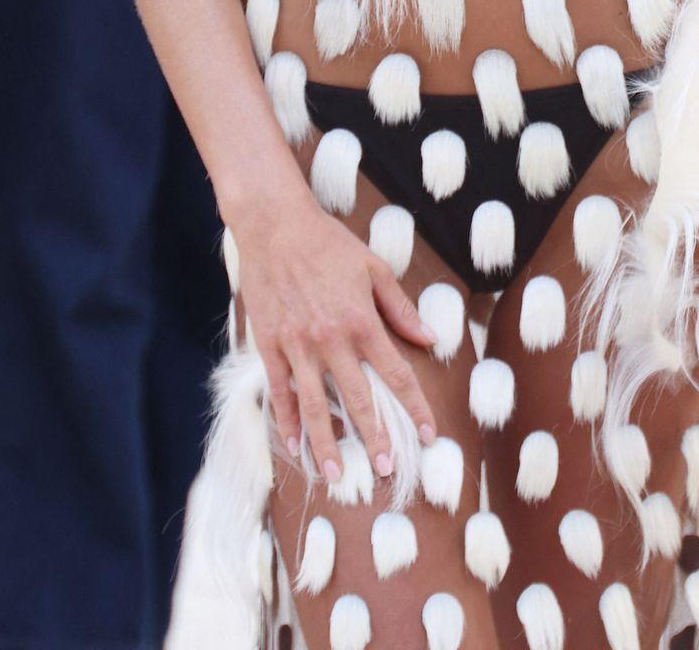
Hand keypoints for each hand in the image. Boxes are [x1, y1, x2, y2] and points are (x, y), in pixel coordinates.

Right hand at [231, 189, 438, 485]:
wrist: (275, 225)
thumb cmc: (328, 243)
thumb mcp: (373, 268)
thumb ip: (400, 308)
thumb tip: (429, 338)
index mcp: (362, 320)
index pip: (396, 373)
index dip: (415, 407)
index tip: (429, 434)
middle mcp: (331, 339)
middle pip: (358, 399)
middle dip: (375, 438)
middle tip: (385, 470)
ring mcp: (297, 345)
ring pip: (316, 405)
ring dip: (327, 443)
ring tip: (337, 475)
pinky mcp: (269, 344)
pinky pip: (280, 392)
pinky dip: (286, 421)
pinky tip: (294, 446)